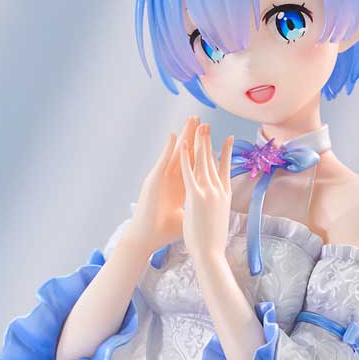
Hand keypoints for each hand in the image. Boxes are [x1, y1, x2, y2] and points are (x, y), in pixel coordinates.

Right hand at [127, 116, 198, 254]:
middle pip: (185, 154)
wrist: (146, 239)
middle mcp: (171, 180)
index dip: (202, 151)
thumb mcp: (187, 217)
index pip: (193, 166)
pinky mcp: (153, 182)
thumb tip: (211, 211)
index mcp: (180, 187)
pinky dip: (169, 149)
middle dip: (194, 138)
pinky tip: (174, 136)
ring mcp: (162, 179)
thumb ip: (197, 209)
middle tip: (203, 121)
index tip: (212, 139)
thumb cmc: (164, 231)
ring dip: (183, 136)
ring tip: (192, 120)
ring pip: (175, 153)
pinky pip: (162, 162)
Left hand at [179, 122, 234, 263]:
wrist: (211, 253)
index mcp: (225, 196)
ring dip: (200, 143)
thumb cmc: (214, 242)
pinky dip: (186, 157)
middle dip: (210, 142)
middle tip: (208, 126)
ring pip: (202, 162)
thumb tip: (220, 206)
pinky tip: (185, 144)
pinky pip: (188, 172)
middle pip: (213, 161)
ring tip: (198, 127)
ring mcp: (208, 192)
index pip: (224, 170)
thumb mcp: (220, 220)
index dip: (225, 154)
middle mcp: (219, 190)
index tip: (227, 140)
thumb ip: (220, 208)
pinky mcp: (196, 196)